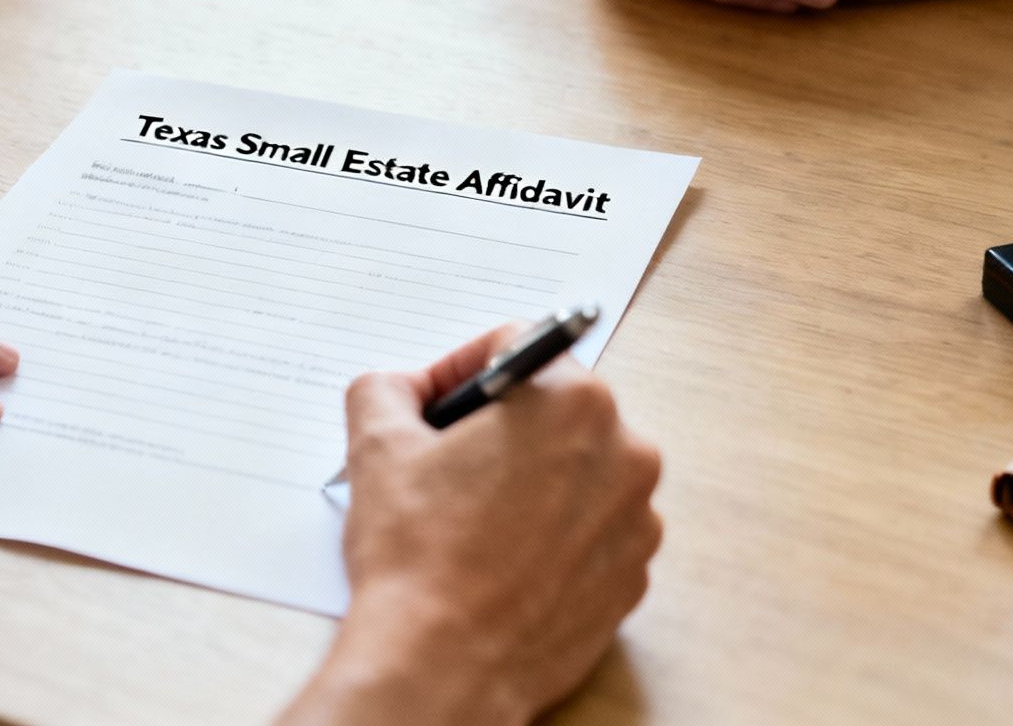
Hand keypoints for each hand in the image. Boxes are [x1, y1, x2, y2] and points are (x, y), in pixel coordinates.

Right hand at [280, 326, 662, 725]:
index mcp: (572, 402)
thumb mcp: (376, 445)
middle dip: (500, 427)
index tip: (435, 406)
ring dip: (528, 479)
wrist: (441, 666)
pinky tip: (501, 557)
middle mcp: (624, 452)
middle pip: (553, 408)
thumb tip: (399, 389)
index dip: (461, 370)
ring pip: (575, 469)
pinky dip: (551, 532)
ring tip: (471, 518)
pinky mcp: (632, 575)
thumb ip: (387, 389)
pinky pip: (590, 529)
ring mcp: (636, 519)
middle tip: (447, 464)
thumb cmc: (417, 558)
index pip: (518, 347)